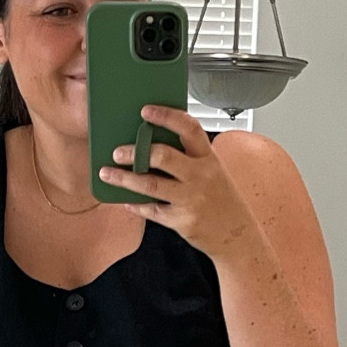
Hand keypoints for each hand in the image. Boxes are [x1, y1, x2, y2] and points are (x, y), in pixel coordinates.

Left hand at [98, 105, 263, 264]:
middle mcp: (200, 176)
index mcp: (208, 158)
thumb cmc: (222, 200)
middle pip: (164, 156)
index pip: (189, 128)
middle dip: (136, 152)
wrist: (237, 235)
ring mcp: (190, 199)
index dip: (167, 117)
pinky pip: (152, 210)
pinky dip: (136, 205)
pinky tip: (126, 200)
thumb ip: (190, 158)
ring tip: (108, 174)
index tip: (146, 111)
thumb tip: (155, 146)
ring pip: (151, 185)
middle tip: (118, 151)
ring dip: (125, 178)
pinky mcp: (182, 220)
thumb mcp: (213, 172)